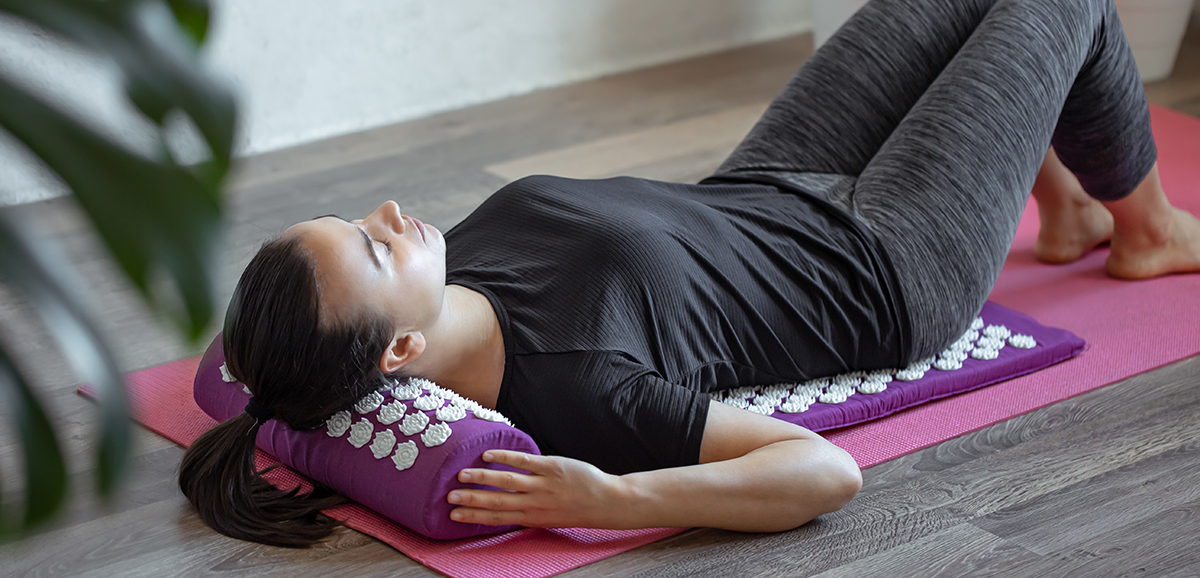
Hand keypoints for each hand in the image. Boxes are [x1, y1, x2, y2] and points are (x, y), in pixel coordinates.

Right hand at [447, 450, 631, 527]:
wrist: (606, 502)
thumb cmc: (577, 509)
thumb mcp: (549, 517)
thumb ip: (528, 511)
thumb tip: (504, 505)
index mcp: (532, 517)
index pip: (497, 517)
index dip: (474, 515)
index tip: (454, 514)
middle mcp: (534, 504)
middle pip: (497, 501)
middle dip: (472, 499)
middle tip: (449, 496)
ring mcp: (543, 485)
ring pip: (507, 482)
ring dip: (483, 478)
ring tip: (463, 474)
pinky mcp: (553, 468)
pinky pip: (525, 462)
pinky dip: (506, 458)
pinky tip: (489, 455)